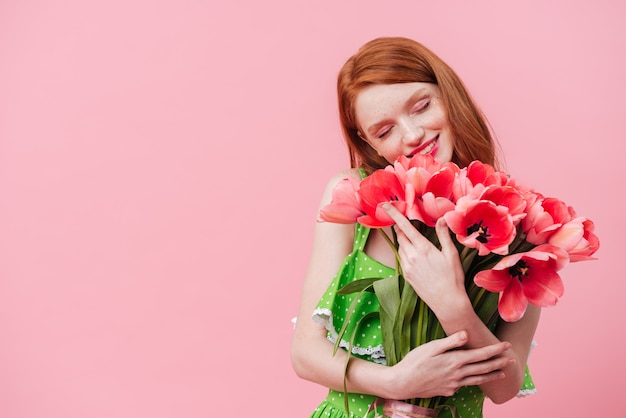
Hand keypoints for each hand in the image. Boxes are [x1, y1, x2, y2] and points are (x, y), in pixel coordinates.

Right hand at [382, 331, 512, 399]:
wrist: (403, 383)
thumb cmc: (414, 362)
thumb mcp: (430, 347)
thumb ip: (450, 341)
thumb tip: (466, 334)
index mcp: (455, 361)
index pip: (480, 354)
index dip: (495, 350)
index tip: (506, 345)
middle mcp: (457, 374)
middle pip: (483, 368)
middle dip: (499, 363)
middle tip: (512, 359)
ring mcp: (454, 384)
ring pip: (477, 379)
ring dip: (491, 375)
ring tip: (502, 373)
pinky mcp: (448, 391)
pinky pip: (464, 385)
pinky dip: (473, 381)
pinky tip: (473, 379)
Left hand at [383, 204, 465, 312]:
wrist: (447, 302)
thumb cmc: (453, 278)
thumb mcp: (451, 254)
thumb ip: (444, 235)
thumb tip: (441, 218)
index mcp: (423, 248)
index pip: (405, 226)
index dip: (394, 214)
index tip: (385, 206)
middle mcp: (412, 256)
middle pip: (400, 236)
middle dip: (400, 228)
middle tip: (404, 222)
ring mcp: (407, 267)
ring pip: (400, 247)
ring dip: (404, 241)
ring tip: (414, 241)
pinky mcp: (406, 275)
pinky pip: (402, 259)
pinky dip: (405, 252)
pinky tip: (415, 255)